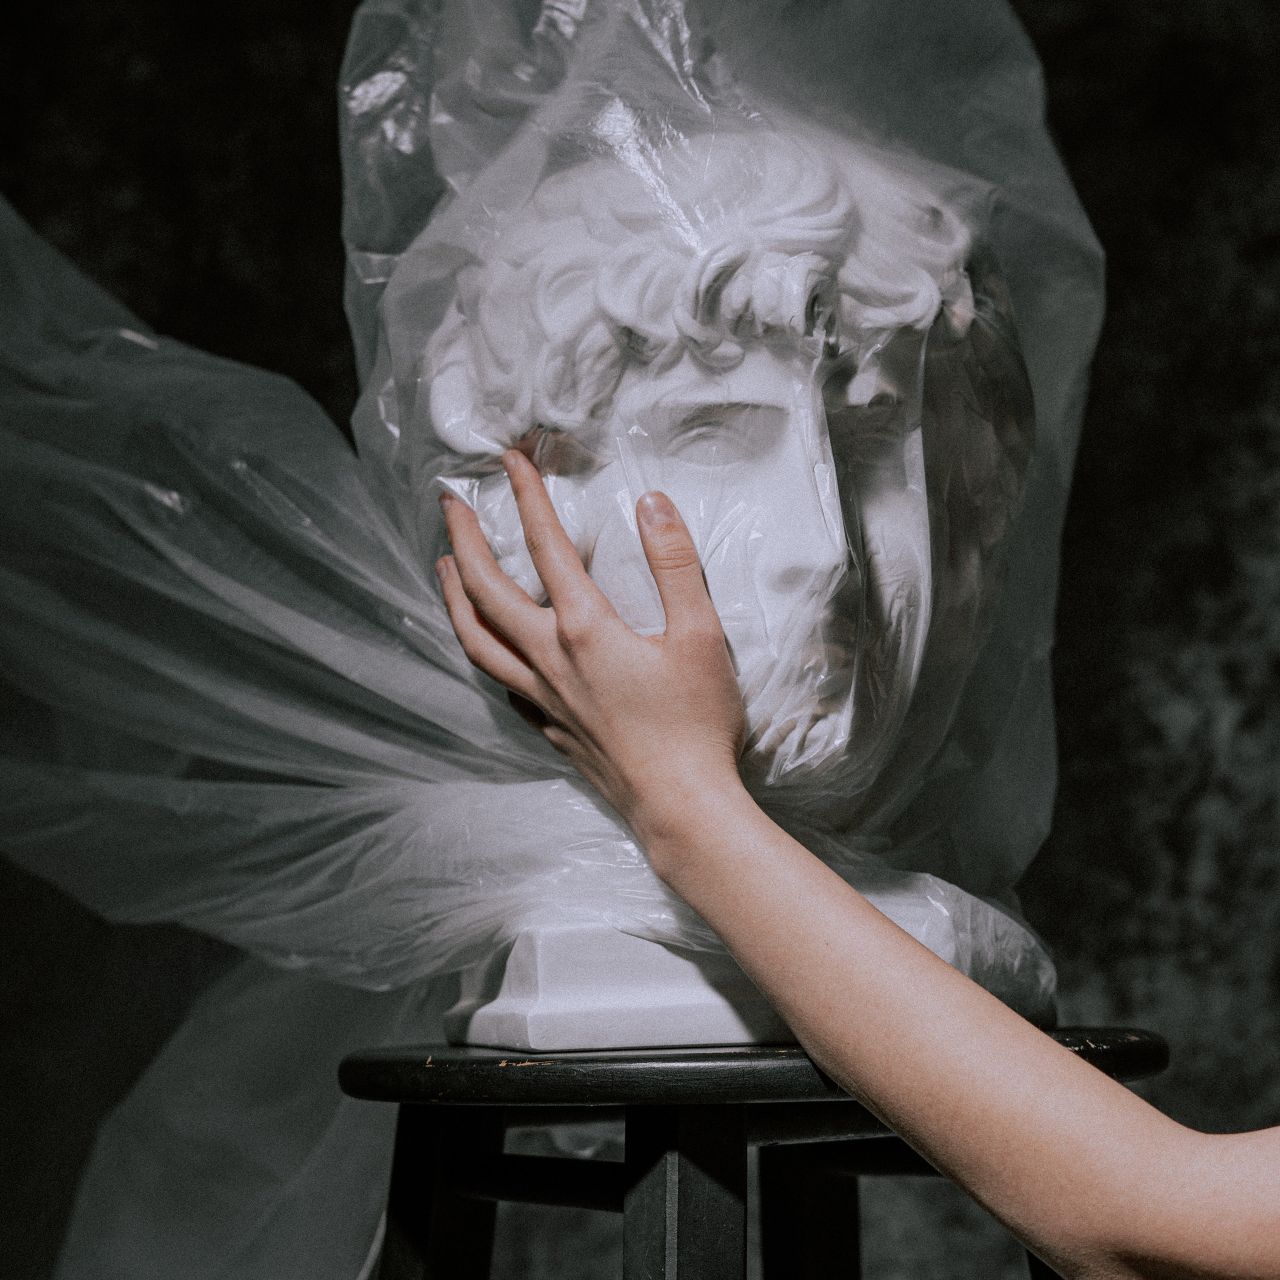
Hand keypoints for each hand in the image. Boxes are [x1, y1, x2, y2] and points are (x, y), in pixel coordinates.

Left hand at [437, 449, 746, 835]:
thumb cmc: (697, 723)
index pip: (547, 547)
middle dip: (463, 540)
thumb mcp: (700, 635)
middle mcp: (550, 659)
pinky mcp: (548, 727)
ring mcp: (542, 697)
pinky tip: (485, 645)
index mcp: (585, 629)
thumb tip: (650, 504)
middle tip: (448, 504)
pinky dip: (480, 650)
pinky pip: (498, 681)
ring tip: (441, 567)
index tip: (511, 460)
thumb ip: (675, 564)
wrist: (682, 807)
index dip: (527, 497)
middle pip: (486, 591)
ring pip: (476, 640)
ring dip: (453, 597)